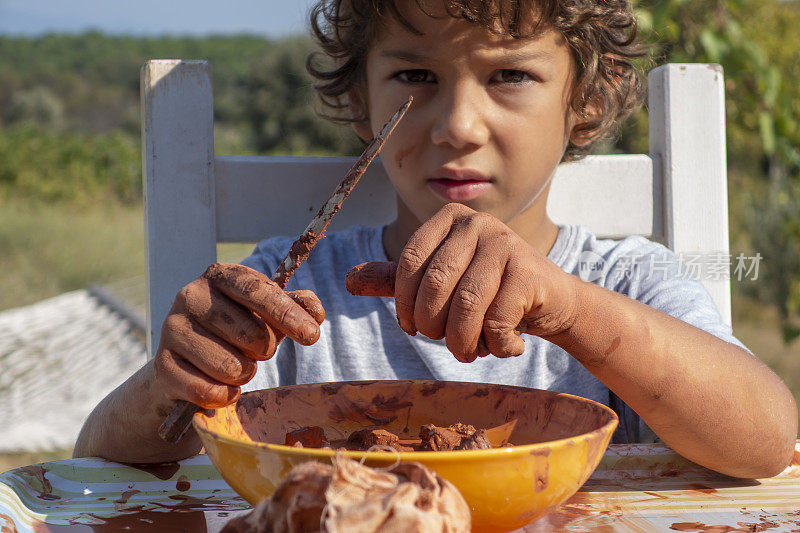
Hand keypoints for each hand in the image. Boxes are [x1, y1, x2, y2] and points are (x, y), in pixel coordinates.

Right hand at [154, 263, 324, 407]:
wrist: (187, 363)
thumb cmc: (237, 331)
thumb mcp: (268, 315)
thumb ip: (295, 308)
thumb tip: (315, 311)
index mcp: (220, 275)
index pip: (258, 291)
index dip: (287, 314)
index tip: (312, 335)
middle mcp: (190, 295)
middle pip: (250, 334)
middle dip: (264, 350)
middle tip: (256, 351)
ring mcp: (171, 329)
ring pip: (231, 367)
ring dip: (244, 374)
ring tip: (236, 366)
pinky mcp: (162, 365)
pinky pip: (209, 391)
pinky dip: (225, 396)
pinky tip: (222, 387)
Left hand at [348, 204, 578, 361]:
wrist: (551, 300)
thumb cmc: (489, 291)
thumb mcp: (441, 282)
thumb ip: (397, 281)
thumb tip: (347, 281)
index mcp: (448, 220)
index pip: (408, 264)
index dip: (404, 305)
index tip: (411, 328)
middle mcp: (477, 223)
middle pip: (434, 286)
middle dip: (433, 327)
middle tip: (445, 342)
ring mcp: (506, 243)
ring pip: (466, 306)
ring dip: (463, 342)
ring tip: (470, 350)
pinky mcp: (530, 271)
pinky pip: (497, 321)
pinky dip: (496, 346)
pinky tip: (506, 344)